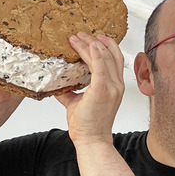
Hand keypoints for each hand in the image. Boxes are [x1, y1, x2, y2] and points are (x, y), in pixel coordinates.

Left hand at [56, 32, 124, 146]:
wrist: (92, 140)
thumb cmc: (89, 125)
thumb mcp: (77, 102)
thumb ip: (70, 90)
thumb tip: (59, 83)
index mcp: (114, 87)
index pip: (114, 59)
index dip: (105, 46)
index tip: (93, 39)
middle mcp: (116, 85)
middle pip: (111, 54)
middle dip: (96, 41)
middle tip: (82, 35)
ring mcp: (111, 87)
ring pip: (104, 57)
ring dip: (91, 44)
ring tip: (78, 37)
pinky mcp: (102, 90)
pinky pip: (100, 66)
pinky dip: (94, 54)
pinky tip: (87, 46)